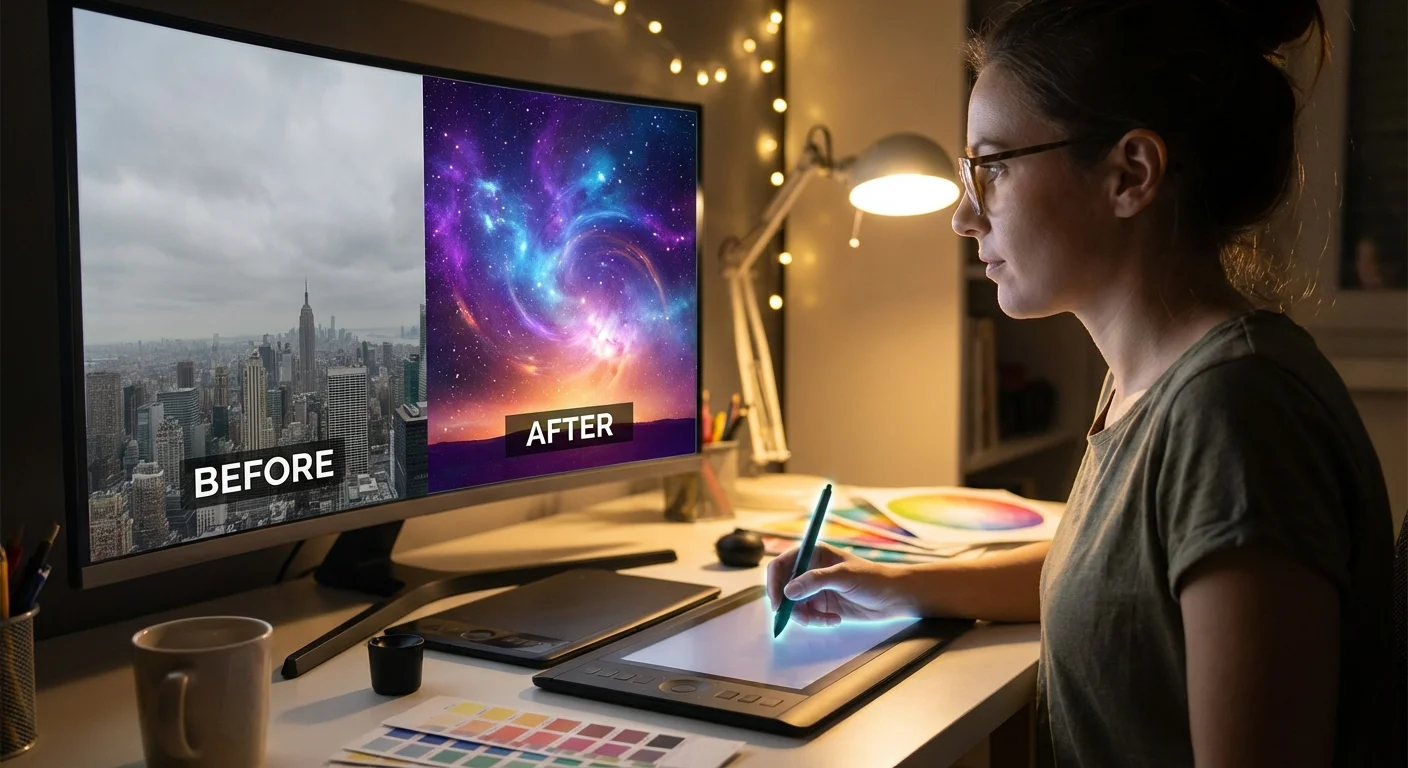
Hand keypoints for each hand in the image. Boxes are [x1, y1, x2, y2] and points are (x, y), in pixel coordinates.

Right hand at [765, 541, 918, 626]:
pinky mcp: (822, 606)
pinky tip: (835, 620)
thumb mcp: (843, 576)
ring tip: (825, 619)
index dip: (774, 582)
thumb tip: (788, 591)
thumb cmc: (872, 578)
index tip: (778, 601)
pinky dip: (816, 621)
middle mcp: (809, 570)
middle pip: (783, 588)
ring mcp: (815, 589)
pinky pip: (808, 616)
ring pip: (794, 606)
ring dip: (805, 616)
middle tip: (800, 618)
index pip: (781, 564)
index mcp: (812, 554)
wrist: (893, 598)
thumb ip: (815, 581)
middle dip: (788, 605)